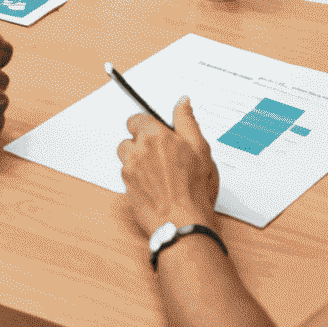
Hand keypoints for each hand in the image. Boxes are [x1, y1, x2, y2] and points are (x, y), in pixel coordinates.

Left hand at [118, 98, 219, 234]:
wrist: (183, 224)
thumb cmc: (194, 190)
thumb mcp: (201, 149)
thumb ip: (187, 121)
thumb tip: (182, 102)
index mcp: (154, 136)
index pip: (137, 118)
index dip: (147, 125)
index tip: (156, 132)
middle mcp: (137, 150)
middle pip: (130, 138)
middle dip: (142, 143)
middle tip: (162, 156)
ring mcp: (129, 170)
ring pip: (126, 157)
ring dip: (137, 161)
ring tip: (158, 172)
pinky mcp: (126, 188)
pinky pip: (127, 176)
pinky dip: (137, 179)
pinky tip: (155, 187)